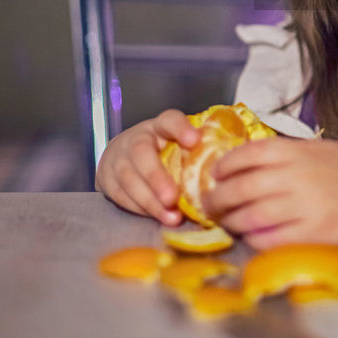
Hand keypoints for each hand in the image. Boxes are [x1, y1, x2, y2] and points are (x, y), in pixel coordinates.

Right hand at [95, 108, 200, 225]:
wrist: (123, 156)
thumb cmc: (164, 153)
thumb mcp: (179, 145)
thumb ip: (200, 152)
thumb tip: (232, 167)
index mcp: (160, 127)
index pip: (169, 120)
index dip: (180, 128)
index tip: (195, 140)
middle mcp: (136, 138)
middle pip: (141, 153)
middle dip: (156, 177)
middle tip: (172, 198)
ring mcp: (117, 157)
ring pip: (128, 178)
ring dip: (150, 201)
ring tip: (171, 217)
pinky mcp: (106, 178)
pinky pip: (120, 195)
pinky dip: (139, 208)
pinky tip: (156, 217)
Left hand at [203, 138, 337, 248]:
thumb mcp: (322, 150)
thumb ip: (288, 157)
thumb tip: (247, 167)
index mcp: (297, 149)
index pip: (245, 155)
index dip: (223, 167)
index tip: (215, 176)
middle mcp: (297, 175)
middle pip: (239, 187)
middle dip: (217, 198)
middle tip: (211, 205)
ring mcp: (306, 205)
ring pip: (249, 216)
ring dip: (232, 222)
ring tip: (228, 224)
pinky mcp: (315, 233)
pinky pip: (270, 240)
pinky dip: (255, 241)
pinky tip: (254, 239)